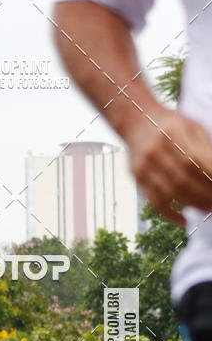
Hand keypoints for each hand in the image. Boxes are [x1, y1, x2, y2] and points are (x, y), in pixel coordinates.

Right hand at [125, 108, 211, 224]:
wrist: (136, 121)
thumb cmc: (170, 124)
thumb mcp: (191, 126)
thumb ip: (205, 147)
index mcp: (172, 133)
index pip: (195, 161)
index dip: (209, 177)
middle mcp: (156, 150)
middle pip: (183, 179)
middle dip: (204, 194)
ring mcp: (144, 166)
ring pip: (170, 193)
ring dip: (191, 204)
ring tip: (207, 210)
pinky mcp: (138, 178)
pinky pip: (154, 201)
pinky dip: (170, 214)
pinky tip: (183, 219)